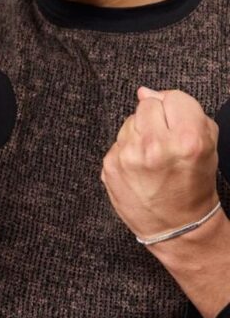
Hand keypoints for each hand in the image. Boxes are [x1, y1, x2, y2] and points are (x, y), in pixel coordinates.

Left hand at [101, 88, 219, 242]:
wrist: (177, 226)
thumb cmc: (195, 184)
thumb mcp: (207, 145)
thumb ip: (184, 111)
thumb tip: (145, 91)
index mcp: (188, 139)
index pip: (174, 97)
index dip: (178, 111)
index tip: (180, 126)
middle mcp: (155, 146)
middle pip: (147, 105)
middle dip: (157, 119)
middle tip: (165, 142)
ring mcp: (129, 156)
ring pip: (130, 121)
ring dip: (140, 133)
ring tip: (153, 157)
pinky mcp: (110, 166)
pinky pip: (118, 141)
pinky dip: (128, 150)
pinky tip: (140, 167)